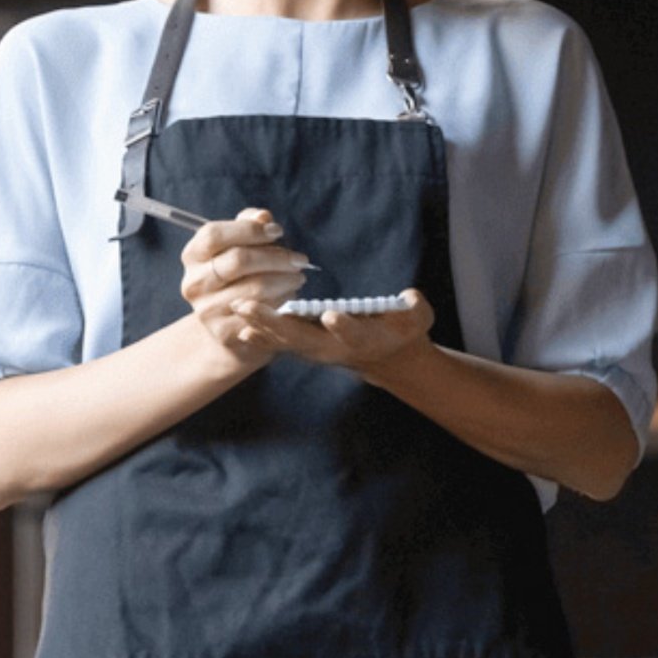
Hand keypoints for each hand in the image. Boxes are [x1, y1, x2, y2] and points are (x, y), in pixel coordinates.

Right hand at [180, 208, 308, 365]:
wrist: (234, 325)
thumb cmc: (242, 276)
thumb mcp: (242, 246)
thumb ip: (250, 225)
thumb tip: (263, 217)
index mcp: (193, 256)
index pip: (214, 234)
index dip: (249, 229)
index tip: (278, 231)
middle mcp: (193, 283)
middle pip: (238, 260)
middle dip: (277, 256)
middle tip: (300, 260)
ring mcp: (206, 310)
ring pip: (255, 287)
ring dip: (286, 280)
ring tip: (298, 278)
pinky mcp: (224, 332)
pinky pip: (263, 312)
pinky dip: (283, 301)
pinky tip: (290, 296)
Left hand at [228, 288, 436, 373]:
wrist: (388, 359)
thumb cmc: (405, 331)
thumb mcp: (420, 319)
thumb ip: (416, 308)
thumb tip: (409, 297)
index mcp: (367, 339)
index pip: (355, 333)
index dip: (345, 326)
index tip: (332, 315)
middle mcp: (338, 349)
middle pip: (304, 338)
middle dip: (276, 324)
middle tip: (249, 308)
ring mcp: (319, 352)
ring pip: (286, 341)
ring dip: (261, 326)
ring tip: (237, 309)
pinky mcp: (308, 350)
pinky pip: (281, 344)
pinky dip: (262, 336)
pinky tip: (240, 326)